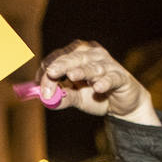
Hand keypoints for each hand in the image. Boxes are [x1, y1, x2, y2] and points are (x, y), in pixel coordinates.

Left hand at [36, 41, 159, 125]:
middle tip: (50, 74)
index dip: (47, 70)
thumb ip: (62, 97)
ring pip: (92, 66)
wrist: (122, 106)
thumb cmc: (96, 96)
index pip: (59, 58)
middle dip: (60, 68)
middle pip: (73, 58)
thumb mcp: (76, 98)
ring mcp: (108, 64)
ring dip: (81, 71)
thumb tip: (46, 99)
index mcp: (77, 56)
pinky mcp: (121, 77)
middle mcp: (92, 55)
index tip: (39, 85)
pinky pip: (111, 78)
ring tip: (71, 76)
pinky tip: (98, 87)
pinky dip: (105, 81)